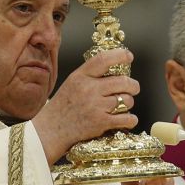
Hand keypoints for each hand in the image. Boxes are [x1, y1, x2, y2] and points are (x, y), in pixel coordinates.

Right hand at [32, 49, 139, 164]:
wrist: (51, 129)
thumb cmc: (62, 106)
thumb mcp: (72, 82)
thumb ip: (90, 75)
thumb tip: (115, 67)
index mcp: (80, 76)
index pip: (103, 59)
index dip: (120, 55)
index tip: (128, 56)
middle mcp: (89, 89)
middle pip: (123, 81)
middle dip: (133, 85)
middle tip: (133, 87)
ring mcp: (96, 106)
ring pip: (126, 100)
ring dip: (128, 103)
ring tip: (121, 105)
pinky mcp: (101, 122)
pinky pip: (127, 118)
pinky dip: (130, 119)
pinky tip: (127, 119)